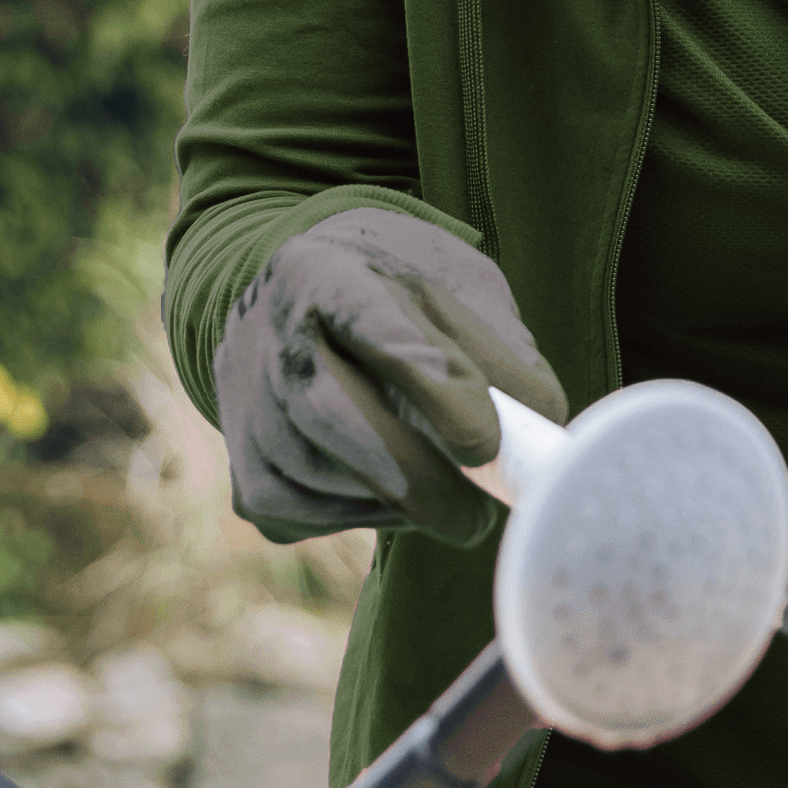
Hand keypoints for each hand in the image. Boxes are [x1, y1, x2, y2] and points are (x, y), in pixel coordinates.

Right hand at [213, 207, 567, 546]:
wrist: (293, 310)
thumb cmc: (394, 298)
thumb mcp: (450, 288)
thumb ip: (496, 347)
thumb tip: (543, 423)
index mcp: (322, 270)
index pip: (373, 323)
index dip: (433, 386)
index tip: (488, 442)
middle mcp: (264, 335)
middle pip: (329, 413)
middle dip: (415, 474)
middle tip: (479, 515)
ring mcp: (243, 410)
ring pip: (320, 478)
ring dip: (396, 499)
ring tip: (447, 487)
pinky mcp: (245, 478)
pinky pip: (308, 517)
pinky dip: (365, 515)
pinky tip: (391, 485)